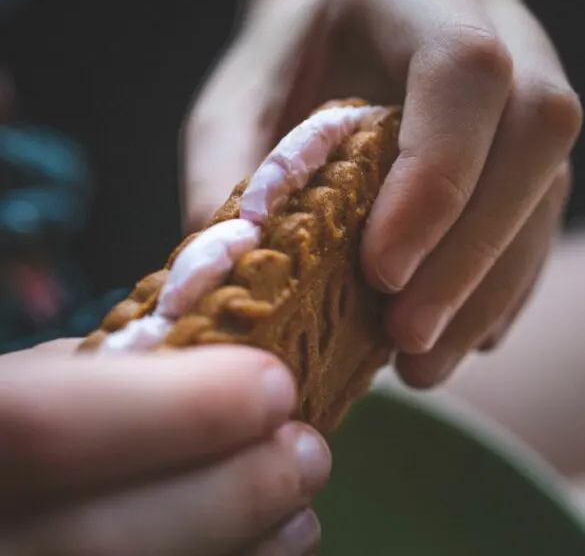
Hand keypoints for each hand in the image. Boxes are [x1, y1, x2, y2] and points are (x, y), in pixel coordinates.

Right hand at [0, 340, 329, 554]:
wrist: (3, 495)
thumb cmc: (15, 421)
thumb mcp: (37, 377)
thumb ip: (112, 373)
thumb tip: (227, 369)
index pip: (53, 425)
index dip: (181, 406)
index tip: (274, 385)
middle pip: (106, 542)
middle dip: (235, 492)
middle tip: (308, 453)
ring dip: (244, 553)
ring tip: (300, 512)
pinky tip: (262, 553)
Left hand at [182, 0, 581, 386]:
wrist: (333, 23)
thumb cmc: (281, 60)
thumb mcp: (232, 101)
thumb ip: (224, 172)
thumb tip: (229, 270)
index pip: (463, 73)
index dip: (437, 178)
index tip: (382, 271)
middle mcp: (490, 28)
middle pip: (533, 133)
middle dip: (471, 253)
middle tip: (406, 339)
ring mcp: (521, 83)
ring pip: (545, 187)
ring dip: (488, 289)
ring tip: (425, 361)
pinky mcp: (521, 144)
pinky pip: (538, 217)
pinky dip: (501, 286)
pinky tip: (458, 333)